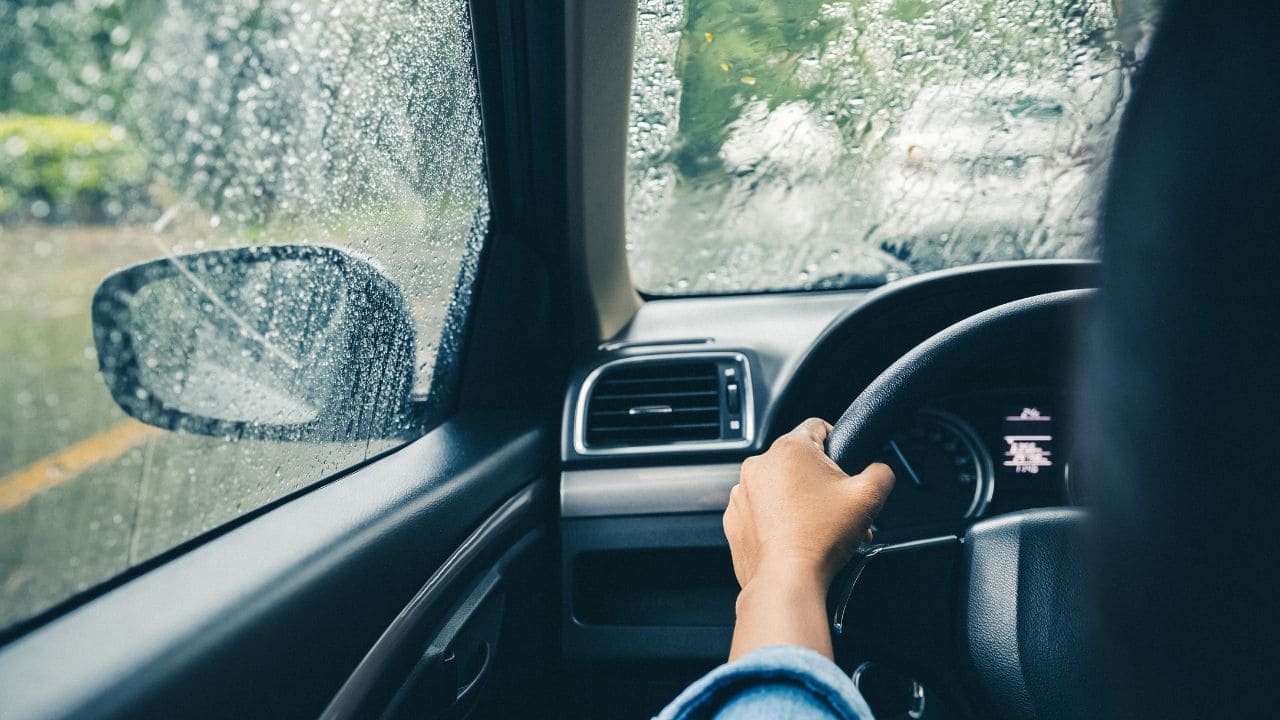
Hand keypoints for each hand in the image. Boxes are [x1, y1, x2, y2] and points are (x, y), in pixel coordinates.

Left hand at [724, 418, 894, 590]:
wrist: (787, 580)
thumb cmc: (821, 538)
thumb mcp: (868, 497)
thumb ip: (882, 472)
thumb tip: (880, 470)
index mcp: (789, 449)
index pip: (818, 426)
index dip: (838, 443)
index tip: (844, 465)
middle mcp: (759, 465)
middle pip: (799, 462)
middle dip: (821, 482)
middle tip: (838, 507)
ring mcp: (742, 493)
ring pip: (779, 487)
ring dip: (799, 501)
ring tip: (819, 527)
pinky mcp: (734, 519)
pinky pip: (760, 510)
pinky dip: (777, 520)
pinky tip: (796, 537)